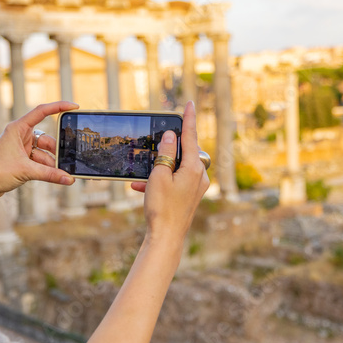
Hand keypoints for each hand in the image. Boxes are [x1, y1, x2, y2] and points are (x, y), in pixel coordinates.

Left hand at [0, 101, 77, 200]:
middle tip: (68, 157)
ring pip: (45, 151)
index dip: (58, 107)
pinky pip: (41, 160)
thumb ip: (49, 174)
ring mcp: (22, 147)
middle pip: (47, 137)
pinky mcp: (23, 158)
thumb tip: (69, 179)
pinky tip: (55, 175)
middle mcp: (20, 135)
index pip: (41, 111)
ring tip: (61, 172)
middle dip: (57, 149)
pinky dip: (47, 167)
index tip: (74, 106)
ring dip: (52, 162)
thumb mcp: (26, 171)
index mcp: (18, 128)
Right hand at [131, 101, 209, 239]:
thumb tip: (170, 136)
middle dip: (167, 150)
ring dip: (159, 169)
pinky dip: (161, 181)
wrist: (166, 238)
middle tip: (155, 146)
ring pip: (177, 167)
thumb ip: (165, 153)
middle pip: (184, 152)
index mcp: (194, 168)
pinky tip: (143, 188)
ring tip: (143, 177)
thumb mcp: (159, 176)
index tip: (189, 103)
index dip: (188, 119)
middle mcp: (199, 176)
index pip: (191, 136)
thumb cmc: (162, 208)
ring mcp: (196, 187)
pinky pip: (176, 181)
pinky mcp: (190, 196)